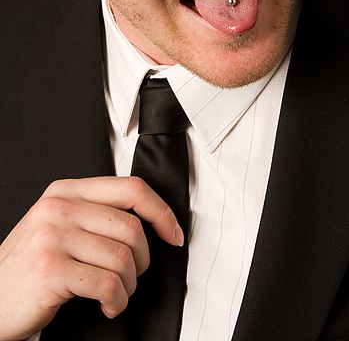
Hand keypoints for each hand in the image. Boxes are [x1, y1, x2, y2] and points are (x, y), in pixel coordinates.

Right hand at [0, 176, 183, 340]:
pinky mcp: (51, 269)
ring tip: (116, 294)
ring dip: (128, 285)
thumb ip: (96, 213)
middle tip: (132, 276)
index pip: (131, 188)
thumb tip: (150, 219)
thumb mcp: (59, 225)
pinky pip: (107, 284)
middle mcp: (60, 207)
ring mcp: (53, 236)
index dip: (161, 212)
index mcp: (67, 190)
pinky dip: (116, 301)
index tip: (173, 234)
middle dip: (143, 260)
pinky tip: (108, 305)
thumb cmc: (30, 265)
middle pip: (132, 227)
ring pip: (123, 258)